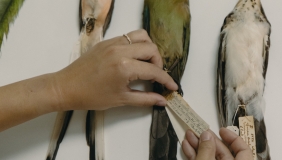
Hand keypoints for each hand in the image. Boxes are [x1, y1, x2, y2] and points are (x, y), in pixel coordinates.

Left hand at [54, 29, 177, 110]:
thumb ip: (145, 99)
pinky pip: (128, 37)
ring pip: (141, 36)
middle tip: (155, 76)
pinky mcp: (106, 41)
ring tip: (146, 63)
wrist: (65, 87)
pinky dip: (136, 45)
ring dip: (149, 49)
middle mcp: (121, 50)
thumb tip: (163, 100)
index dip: (166, 80)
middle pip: (151, 48)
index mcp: (125, 67)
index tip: (172, 86)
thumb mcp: (121, 100)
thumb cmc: (91, 97)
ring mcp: (113, 43)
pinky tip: (133, 58)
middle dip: (158, 62)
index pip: (154, 70)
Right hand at [182, 128, 252, 159]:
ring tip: (189, 135)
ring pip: (209, 156)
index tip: (221, 130)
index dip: (233, 138)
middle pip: (223, 152)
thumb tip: (207, 136)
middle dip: (208, 139)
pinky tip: (186, 146)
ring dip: (198, 145)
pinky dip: (194, 154)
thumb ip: (206, 150)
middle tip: (199, 130)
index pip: (243, 150)